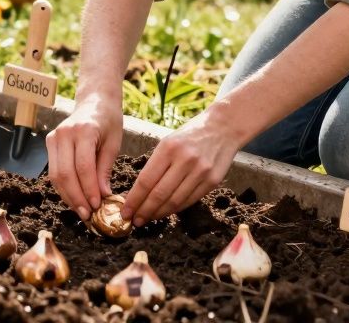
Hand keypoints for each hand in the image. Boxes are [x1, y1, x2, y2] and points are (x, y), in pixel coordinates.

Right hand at [45, 94, 122, 220]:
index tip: (98, 206)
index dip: (89, 189)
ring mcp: (54, 137)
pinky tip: (75, 198)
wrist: (95, 102)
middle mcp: (64, 133)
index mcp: (84, 130)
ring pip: (56, 175)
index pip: (83, 166)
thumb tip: (102, 197)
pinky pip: (54, 171)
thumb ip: (104, 170)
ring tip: (82, 210)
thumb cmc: (109, 122)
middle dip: (76, 198)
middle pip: (65, 173)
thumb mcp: (113, 144)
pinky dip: (63, 188)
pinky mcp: (49, 142)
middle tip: (88, 215)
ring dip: (68, 196)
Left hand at [121, 106, 241, 226]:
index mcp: (169, 148)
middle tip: (135, 220)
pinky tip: (165, 212)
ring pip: (174, 201)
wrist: (223, 128)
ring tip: (148, 219)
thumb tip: (138, 192)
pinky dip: (175, 209)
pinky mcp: (213, 181)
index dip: (134, 200)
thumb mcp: (168, 142)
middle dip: (144, 211)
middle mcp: (185, 160)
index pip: (146, 181)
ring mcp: (201, 172)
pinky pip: (189, 201)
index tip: (125, 211)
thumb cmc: (190, 135)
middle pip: (159, 194)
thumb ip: (155, 165)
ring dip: (158, 214)